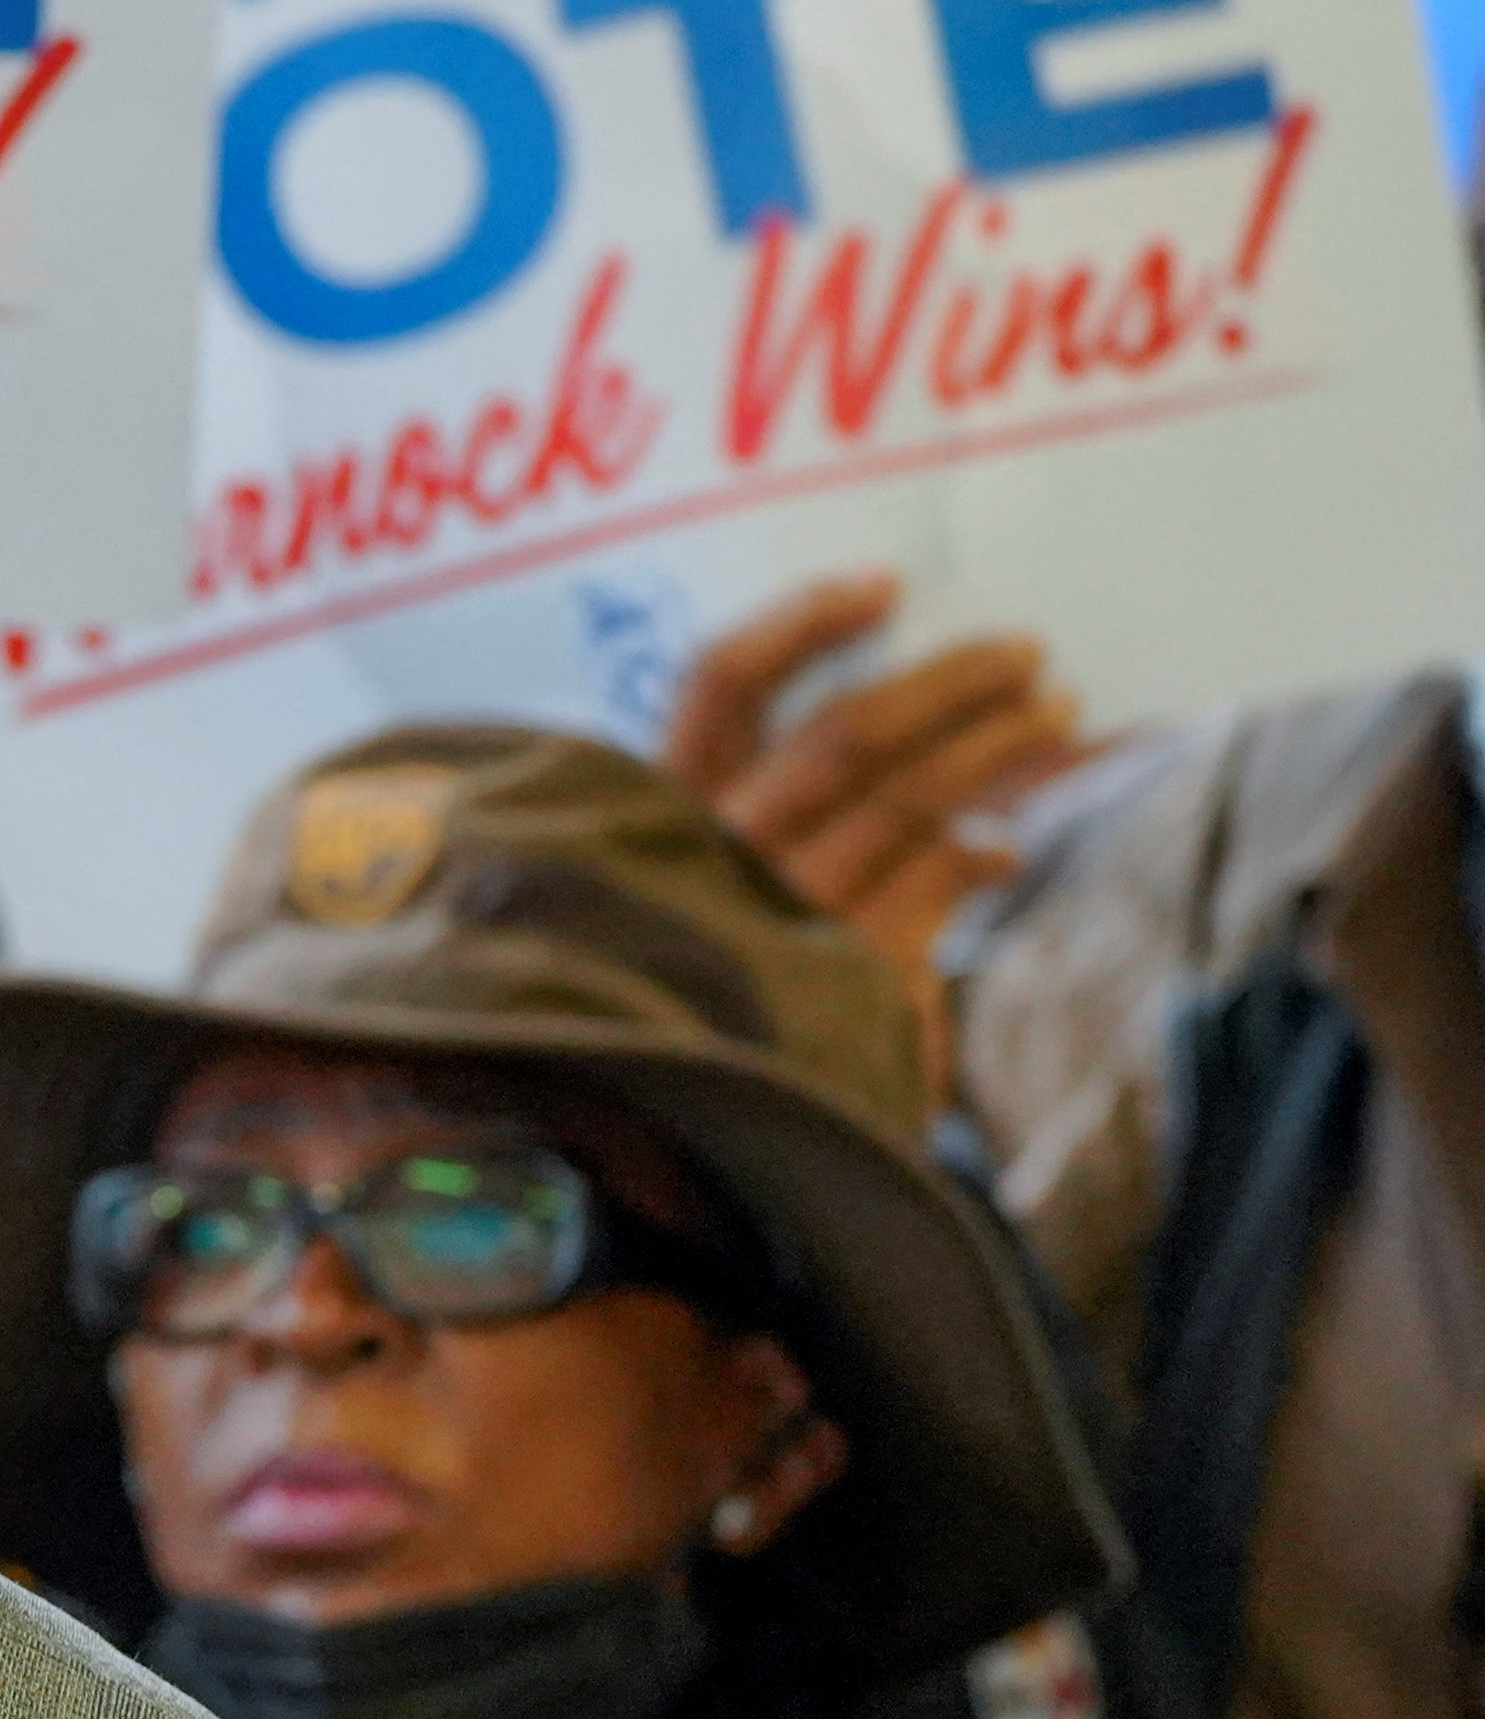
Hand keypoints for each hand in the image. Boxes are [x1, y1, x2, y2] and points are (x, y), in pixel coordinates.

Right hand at [668, 572, 1084, 1019]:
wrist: (680, 1131)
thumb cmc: (687, 975)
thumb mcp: (687, 869)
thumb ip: (752, 798)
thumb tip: (872, 714)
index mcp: (660, 806)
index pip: (723, 684)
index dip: (802, 624)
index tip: (886, 587)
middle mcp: (718, 850)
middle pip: (844, 736)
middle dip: (950, 684)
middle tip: (1025, 653)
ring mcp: (781, 911)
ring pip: (908, 801)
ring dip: (996, 750)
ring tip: (1058, 714)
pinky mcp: (842, 972)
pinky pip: (935, 882)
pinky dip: (977, 858)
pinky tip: (1003, 853)